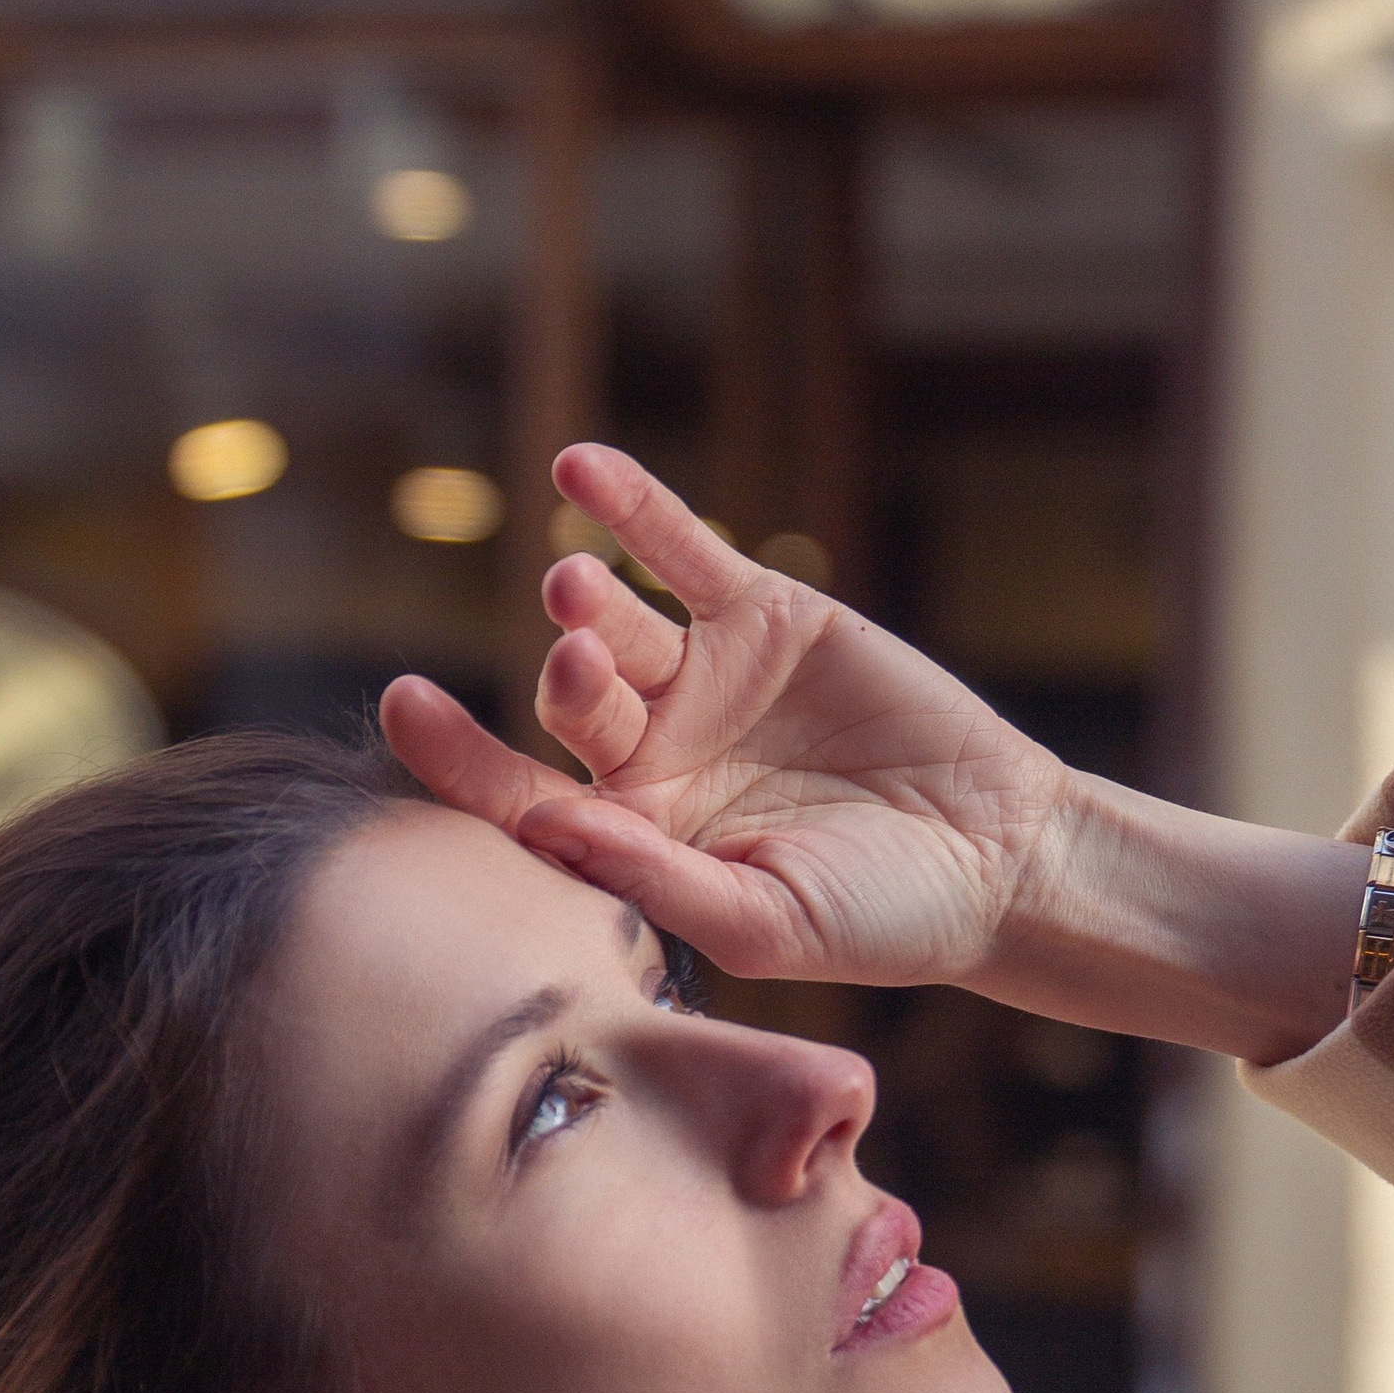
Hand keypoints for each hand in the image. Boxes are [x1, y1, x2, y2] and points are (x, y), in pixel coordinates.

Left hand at [379, 443, 1071, 993]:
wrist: (994, 855)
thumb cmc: (877, 917)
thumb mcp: (764, 924)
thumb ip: (658, 880)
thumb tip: (551, 828)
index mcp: (638, 840)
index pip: (523, 798)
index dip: (458, 758)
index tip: (399, 704)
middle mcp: (655, 756)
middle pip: (571, 706)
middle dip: (567, 683)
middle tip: (582, 673)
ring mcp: (703, 678)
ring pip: (616, 624)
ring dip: (587, 604)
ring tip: (576, 593)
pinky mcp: (763, 614)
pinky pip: (681, 548)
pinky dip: (632, 506)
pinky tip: (580, 468)